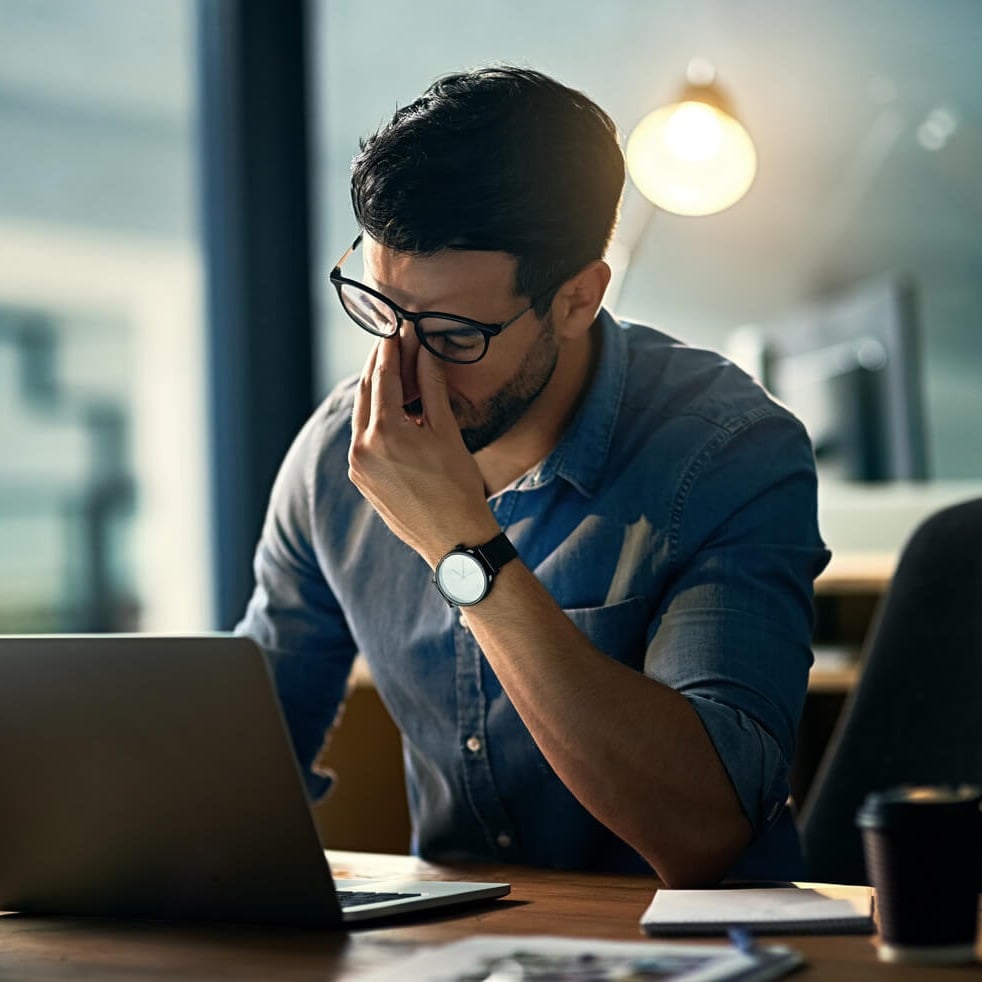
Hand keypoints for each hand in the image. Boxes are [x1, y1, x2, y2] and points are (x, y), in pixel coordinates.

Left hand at [348, 337, 498, 565]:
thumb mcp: (447, 432)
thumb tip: (425, 351)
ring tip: (392, 371)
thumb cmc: (458, 487)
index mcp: (384, 432)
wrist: (454, 539)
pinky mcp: (361, 480)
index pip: (383, 376)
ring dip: (375, 391)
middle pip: (366, 392)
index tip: (396, 328)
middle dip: (378, 365)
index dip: (391, 348)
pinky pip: (363, 439)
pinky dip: (374, 419)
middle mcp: (362, 447)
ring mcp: (358, 466)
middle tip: (390, 341)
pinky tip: (391, 410)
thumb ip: (432, 388)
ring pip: (362, 415)